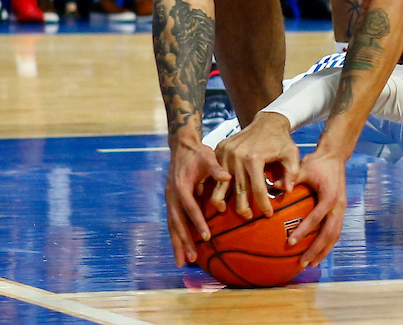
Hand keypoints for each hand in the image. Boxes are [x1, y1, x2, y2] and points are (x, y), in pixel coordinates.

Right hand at [165, 139, 230, 266]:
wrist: (182, 147)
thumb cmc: (197, 153)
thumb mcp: (207, 156)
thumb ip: (216, 168)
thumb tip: (227, 176)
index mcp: (181, 186)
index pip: (190, 208)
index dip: (198, 222)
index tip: (206, 236)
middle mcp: (172, 196)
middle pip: (177, 223)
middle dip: (184, 241)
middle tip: (191, 258)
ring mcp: (169, 201)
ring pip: (172, 226)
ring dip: (177, 244)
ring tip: (182, 262)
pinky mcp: (171, 203)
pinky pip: (173, 223)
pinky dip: (176, 237)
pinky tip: (180, 250)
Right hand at [212, 112, 300, 220]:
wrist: (267, 121)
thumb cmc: (281, 140)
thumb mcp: (292, 153)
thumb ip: (292, 172)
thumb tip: (287, 191)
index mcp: (254, 158)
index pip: (258, 189)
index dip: (263, 204)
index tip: (268, 214)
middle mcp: (237, 157)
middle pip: (238, 190)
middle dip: (243, 208)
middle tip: (248, 217)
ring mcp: (225, 153)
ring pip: (221, 185)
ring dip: (223, 201)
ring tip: (226, 211)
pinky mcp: (219, 150)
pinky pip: (214, 173)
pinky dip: (216, 185)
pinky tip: (221, 195)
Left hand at [288, 150, 347, 267]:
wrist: (335, 157)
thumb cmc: (317, 163)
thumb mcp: (303, 168)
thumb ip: (291, 178)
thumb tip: (274, 187)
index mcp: (330, 196)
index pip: (316, 217)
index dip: (304, 230)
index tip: (290, 242)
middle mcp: (338, 206)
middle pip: (329, 233)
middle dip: (317, 250)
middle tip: (302, 263)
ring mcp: (341, 210)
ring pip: (335, 236)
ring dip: (324, 251)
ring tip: (310, 264)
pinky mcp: (340, 211)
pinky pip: (335, 232)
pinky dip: (327, 245)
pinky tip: (317, 253)